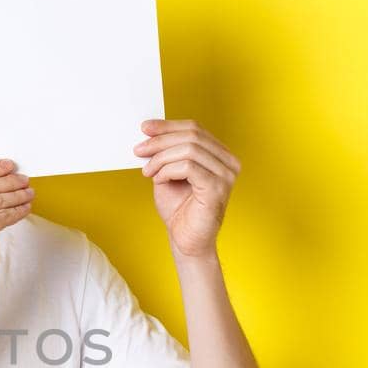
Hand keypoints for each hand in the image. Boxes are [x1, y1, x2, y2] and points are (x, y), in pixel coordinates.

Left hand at [134, 119, 240, 258]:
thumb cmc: (179, 210)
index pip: (195, 129)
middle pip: (192, 136)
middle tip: (139, 150)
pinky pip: (188, 166)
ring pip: (188, 149)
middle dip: (160, 141)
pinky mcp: (217, 188)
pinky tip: (159, 180)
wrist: (186, 241)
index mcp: (220, 155)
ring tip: (148, 172)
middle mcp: (228, 162)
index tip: (145, 128)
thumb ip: (164, 153)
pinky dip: (168, 170)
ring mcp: (226, 175)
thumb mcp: (167, 173)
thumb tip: (149, 132)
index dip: (168, 126)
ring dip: (161, 159)